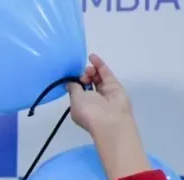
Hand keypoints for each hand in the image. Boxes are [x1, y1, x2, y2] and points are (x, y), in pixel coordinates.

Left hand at [67, 54, 149, 179]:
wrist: (111, 119)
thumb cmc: (89, 112)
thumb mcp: (75, 100)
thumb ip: (73, 88)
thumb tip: (69, 82)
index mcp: (81, 106)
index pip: (78, 92)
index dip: (75, 83)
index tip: (73, 77)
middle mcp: (93, 100)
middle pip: (88, 83)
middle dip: (83, 76)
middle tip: (82, 75)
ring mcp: (105, 92)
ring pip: (97, 78)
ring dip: (91, 71)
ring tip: (88, 69)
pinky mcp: (114, 85)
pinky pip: (105, 73)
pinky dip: (99, 64)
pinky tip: (92, 56)